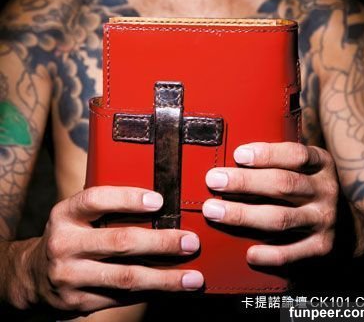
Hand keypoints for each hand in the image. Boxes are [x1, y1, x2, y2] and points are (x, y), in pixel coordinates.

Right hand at [15, 186, 202, 313]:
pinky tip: (172, 289)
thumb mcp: (77, 215)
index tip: (160, 201)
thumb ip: (108, 207)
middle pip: (119, 241)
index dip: (128, 199)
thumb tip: (161, 205)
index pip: (96, 199)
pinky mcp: (78, 302)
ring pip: (125, 277)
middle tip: (190, 242)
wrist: (32, 276)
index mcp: (65, 214)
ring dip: (164, 278)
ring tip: (193, 277)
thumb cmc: (70, 235)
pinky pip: (122, 298)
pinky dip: (151, 293)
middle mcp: (64, 243)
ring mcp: (70, 276)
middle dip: (161, 242)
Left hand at [202, 142, 338, 265]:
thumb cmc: (308, 189)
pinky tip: (248, 252)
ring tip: (213, 211)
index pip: (295, 155)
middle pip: (283, 185)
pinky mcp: (321, 248)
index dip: (266, 154)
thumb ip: (277, 161)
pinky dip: (268, 253)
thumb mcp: (305, 168)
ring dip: (243, 215)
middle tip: (213, 180)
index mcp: (321, 164)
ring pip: (280, 218)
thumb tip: (227, 156)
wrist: (347, 230)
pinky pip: (291, 253)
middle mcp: (326, 190)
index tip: (237, 155)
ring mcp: (324, 220)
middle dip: (244, 182)